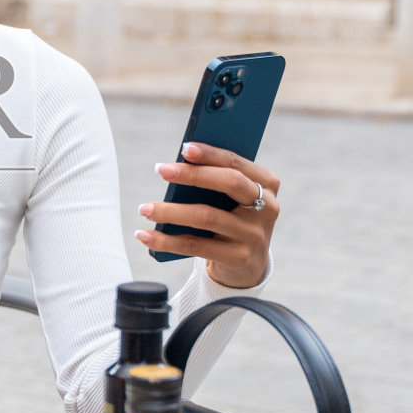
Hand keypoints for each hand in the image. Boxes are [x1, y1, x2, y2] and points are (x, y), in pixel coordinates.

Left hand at [134, 141, 279, 288]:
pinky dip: (166, 241)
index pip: (237, 163)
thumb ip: (215, 180)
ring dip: (171, 211)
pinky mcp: (239, 258)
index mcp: (267, 183)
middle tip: (160, 170)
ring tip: (145, 208)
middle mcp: (267, 207)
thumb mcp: (231, 197)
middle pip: (230, 183)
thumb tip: (179, 164)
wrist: (246, 265)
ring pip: (208, 216)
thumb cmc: (231, 218)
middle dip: (192, 175)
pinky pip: (197, 246)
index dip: (210, 154)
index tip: (184, 148)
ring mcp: (255, 234)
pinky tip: (144, 235)